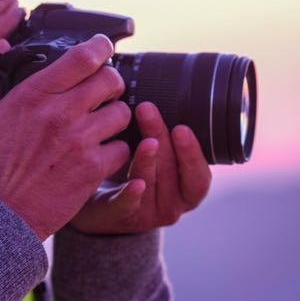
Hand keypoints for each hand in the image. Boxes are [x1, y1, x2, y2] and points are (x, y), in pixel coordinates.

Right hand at [0, 35, 132, 239]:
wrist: (0, 215)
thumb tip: (3, 45)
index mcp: (34, 94)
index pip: (82, 57)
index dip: (100, 47)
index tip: (103, 48)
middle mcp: (60, 113)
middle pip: (110, 80)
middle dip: (111, 84)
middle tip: (104, 93)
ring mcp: (80, 141)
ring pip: (121, 113)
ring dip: (114, 119)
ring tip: (100, 128)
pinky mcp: (93, 168)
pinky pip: (122, 149)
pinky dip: (114, 152)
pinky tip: (99, 156)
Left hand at [69, 101, 211, 234]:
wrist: (101, 207)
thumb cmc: (134, 172)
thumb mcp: (157, 156)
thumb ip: (163, 134)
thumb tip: (159, 82)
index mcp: (187, 190)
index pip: (198, 176)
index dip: (193, 154)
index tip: (181, 128)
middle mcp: (172, 204)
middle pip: (172, 173)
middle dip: (163, 141)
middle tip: (149, 111)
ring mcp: (147, 214)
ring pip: (150, 185)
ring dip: (148, 160)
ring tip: (144, 140)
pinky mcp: (120, 218)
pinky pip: (127, 207)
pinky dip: (132, 195)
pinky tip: (134, 183)